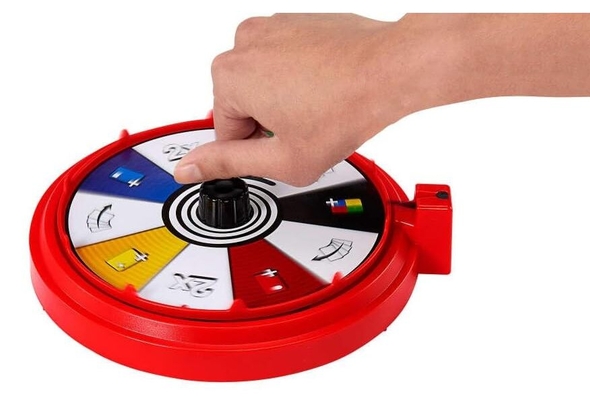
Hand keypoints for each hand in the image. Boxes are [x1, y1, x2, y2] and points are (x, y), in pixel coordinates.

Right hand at [174, 14, 408, 185]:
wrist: (390, 70)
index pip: (224, 134)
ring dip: (283, 103)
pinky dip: (299, 82)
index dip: (256, 152)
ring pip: (262, 85)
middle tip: (304, 131)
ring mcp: (270, 28)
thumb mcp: (281, 159)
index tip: (283, 148)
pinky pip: (283, 64)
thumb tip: (188, 168)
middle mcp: (243, 44)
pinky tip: (324, 92)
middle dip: (267, 126)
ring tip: (317, 110)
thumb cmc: (344, 109)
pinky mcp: (293, 23)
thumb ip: (228, 164)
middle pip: (240, 106)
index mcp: (229, 77)